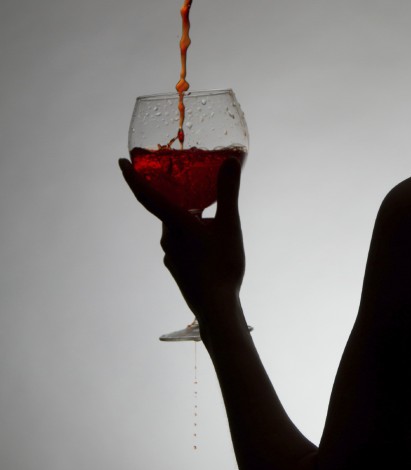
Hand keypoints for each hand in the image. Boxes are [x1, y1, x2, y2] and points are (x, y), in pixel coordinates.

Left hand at [119, 157, 244, 323]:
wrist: (216, 308)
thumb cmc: (222, 266)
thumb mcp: (230, 225)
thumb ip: (228, 192)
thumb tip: (229, 162)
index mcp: (176, 224)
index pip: (146, 195)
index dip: (132, 177)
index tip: (121, 162)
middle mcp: (168, 239)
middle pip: (167, 210)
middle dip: (175, 198)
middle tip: (187, 184)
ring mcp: (171, 256)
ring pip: (177, 228)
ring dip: (189, 219)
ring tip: (210, 215)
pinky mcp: (178, 269)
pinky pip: (182, 244)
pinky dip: (192, 235)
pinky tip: (211, 241)